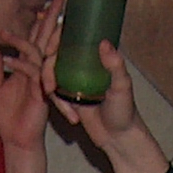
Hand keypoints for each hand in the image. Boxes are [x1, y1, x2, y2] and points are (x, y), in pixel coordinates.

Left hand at [0, 4, 59, 155]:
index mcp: (28, 68)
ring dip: (24, 42)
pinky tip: (8, 60)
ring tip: (6, 34)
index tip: (35, 4)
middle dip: (50, 19)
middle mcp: (38, 72)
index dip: (35, 22)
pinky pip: (34, 73)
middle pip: (45, 40)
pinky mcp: (41, 94)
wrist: (14, 141)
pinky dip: (21, 65)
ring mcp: (41, 81)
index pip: (34, 40)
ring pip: (40, 53)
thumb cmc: (7, 119)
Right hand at [47, 45, 168, 172]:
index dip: (56, 36)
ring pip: (50, 72)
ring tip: (63, 106)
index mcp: (97, 54)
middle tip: (48, 86)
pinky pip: (54, 92)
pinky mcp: (68, 94)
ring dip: (48, 86)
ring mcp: (74, 77)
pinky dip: (58, 104)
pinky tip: (72, 117)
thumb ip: (115, 65)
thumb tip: (104, 43)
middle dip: (46, 68)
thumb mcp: (122, 87)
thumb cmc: (125, 111)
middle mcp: (84, 62)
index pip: (72, 34)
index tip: (49, 50)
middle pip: (55, 52)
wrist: (118, 138)